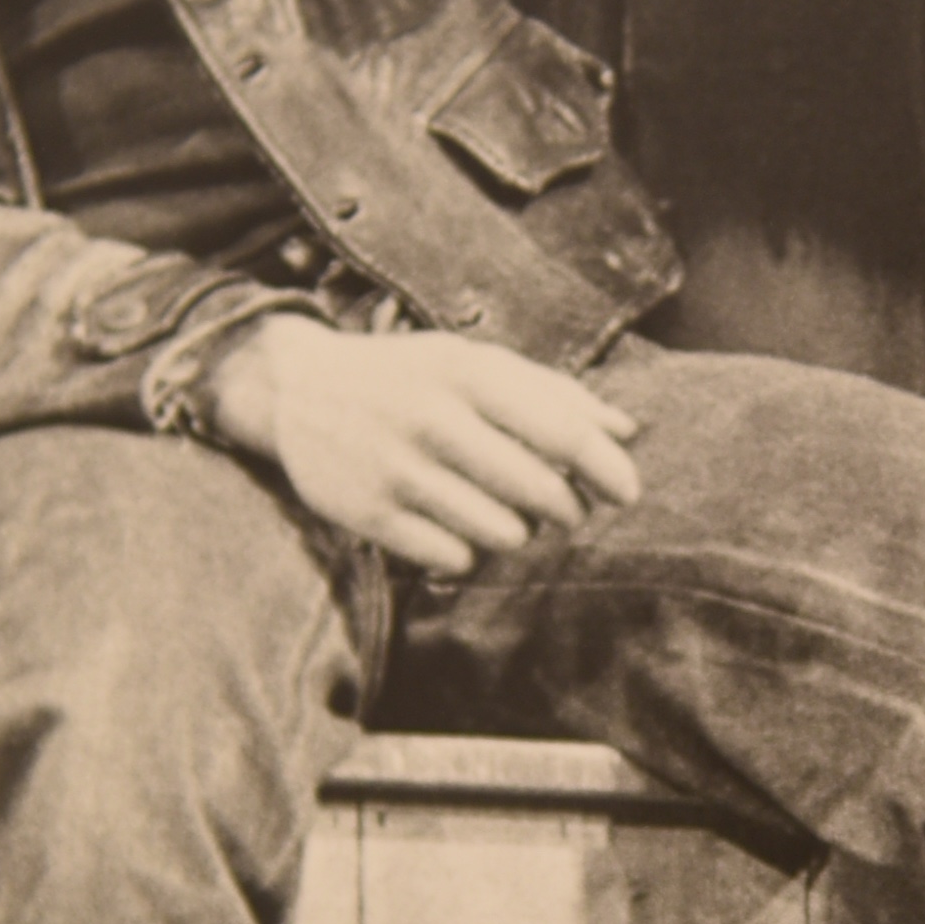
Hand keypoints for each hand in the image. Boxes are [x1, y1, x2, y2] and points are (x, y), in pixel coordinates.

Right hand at [204, 319, 642, 572]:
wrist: (297, 388)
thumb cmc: (408, 377)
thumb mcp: (472, 364)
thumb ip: (551, 393)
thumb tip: (627, 430)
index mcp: (468, 374)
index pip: (564, 432)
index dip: (608, 471)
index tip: (627, 493)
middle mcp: (433, 419)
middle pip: (541, 493)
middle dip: (566, 510)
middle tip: (561, 509)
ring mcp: (397, 470)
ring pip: (502, 533)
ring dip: (516, 531)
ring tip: (499, 510)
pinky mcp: (366, 514)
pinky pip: (453, 559)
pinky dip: (466, 552)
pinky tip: (451, 525)